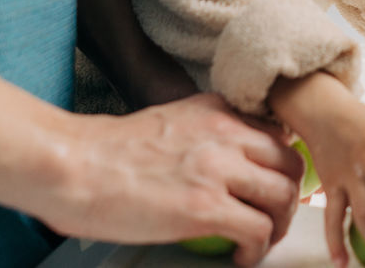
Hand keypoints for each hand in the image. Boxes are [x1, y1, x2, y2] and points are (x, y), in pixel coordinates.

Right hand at [36, 94, 302, 266]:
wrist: (72, 165)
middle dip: (290, 196)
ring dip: (279, 225)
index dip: (282, 165)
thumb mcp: (171, 122)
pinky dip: (255, 251)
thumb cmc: (107, 151)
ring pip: (283, 197)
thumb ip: (205, 131)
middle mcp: (225, 133)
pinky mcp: (205, 207)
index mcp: (216, 111)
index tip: (274, 186)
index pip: (277, 133)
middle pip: (292, 163)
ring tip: (259, 241)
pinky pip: (257, 231)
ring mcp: (218, 169)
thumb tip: (224, 157)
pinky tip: (239, 258)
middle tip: (274, 217)